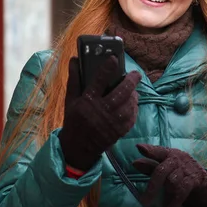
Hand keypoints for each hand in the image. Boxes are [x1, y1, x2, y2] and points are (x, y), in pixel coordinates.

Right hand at [58, 56, 140, 171]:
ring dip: (134, 95)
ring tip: (134, 89)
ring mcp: (112, 122)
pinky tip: (132, 103)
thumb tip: (74, 60)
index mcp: (88, 101)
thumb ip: (74, 79)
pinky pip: (132, 117)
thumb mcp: (70, 100)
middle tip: (135, 74)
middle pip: (121, 92)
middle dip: (131, 80)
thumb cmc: (74, 120)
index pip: (99, 81)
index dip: (107, 68)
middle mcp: (101, 111)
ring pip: (129, 104)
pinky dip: (134, 108)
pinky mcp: (120, 131)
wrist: (78, 147)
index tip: (114, 59)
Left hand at [133, 144, 206, 206]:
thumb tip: (134, 163)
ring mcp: (187, 168)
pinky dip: (175, 201)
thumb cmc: (180, 174)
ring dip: (167, 195)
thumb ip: (150, 166)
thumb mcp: (165, 169)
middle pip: (161, 170)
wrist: (204, 182)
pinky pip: (182, 190)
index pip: (158, 151)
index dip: (149, 150)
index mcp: (169, 154)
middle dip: (152, 187)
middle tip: (145, 201)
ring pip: (172, 181)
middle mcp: (178, 159)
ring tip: (164, 206)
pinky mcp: (195, 179)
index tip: (139, 147)